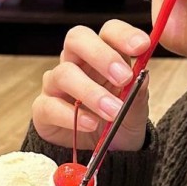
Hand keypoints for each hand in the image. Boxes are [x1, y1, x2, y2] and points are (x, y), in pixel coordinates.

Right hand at [32, 20, 151, 150]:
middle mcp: (77, 62)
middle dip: (101, 55)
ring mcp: (57, 84)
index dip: (123, 35)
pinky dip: (71, 116)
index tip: (143, 46)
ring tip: (113, 112)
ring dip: (91, 92)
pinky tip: (90, 124)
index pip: (109, 31)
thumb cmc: (122, 121)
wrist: (109, 154)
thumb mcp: (137, 108)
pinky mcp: (44, 109)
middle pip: (77, 39)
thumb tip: (141, 74)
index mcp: (105, 54)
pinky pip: (50, 105)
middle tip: (123, 77)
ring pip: (64, 73)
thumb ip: (138, 91)